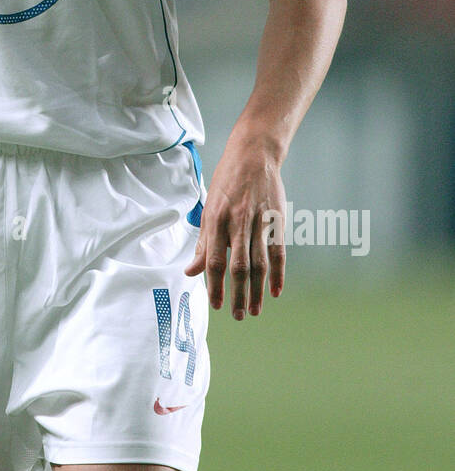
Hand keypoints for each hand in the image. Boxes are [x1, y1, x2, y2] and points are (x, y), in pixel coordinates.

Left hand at [184, 139, 285, 318]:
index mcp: (216, 220)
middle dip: (238, 294)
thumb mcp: (208, 208)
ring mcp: (260, 221)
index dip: (214, 285)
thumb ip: (203, 242)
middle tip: (238, 316)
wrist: (254, 155)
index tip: (216, 305)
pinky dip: (279, 274)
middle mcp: (238, 222)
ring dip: (258, 290)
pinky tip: (275, 291)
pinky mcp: (277, 220)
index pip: (214, 260)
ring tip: (255, 310)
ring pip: (260, 264)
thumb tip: (191, 271)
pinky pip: (279, 252)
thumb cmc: (226, 182)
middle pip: (239, 266)